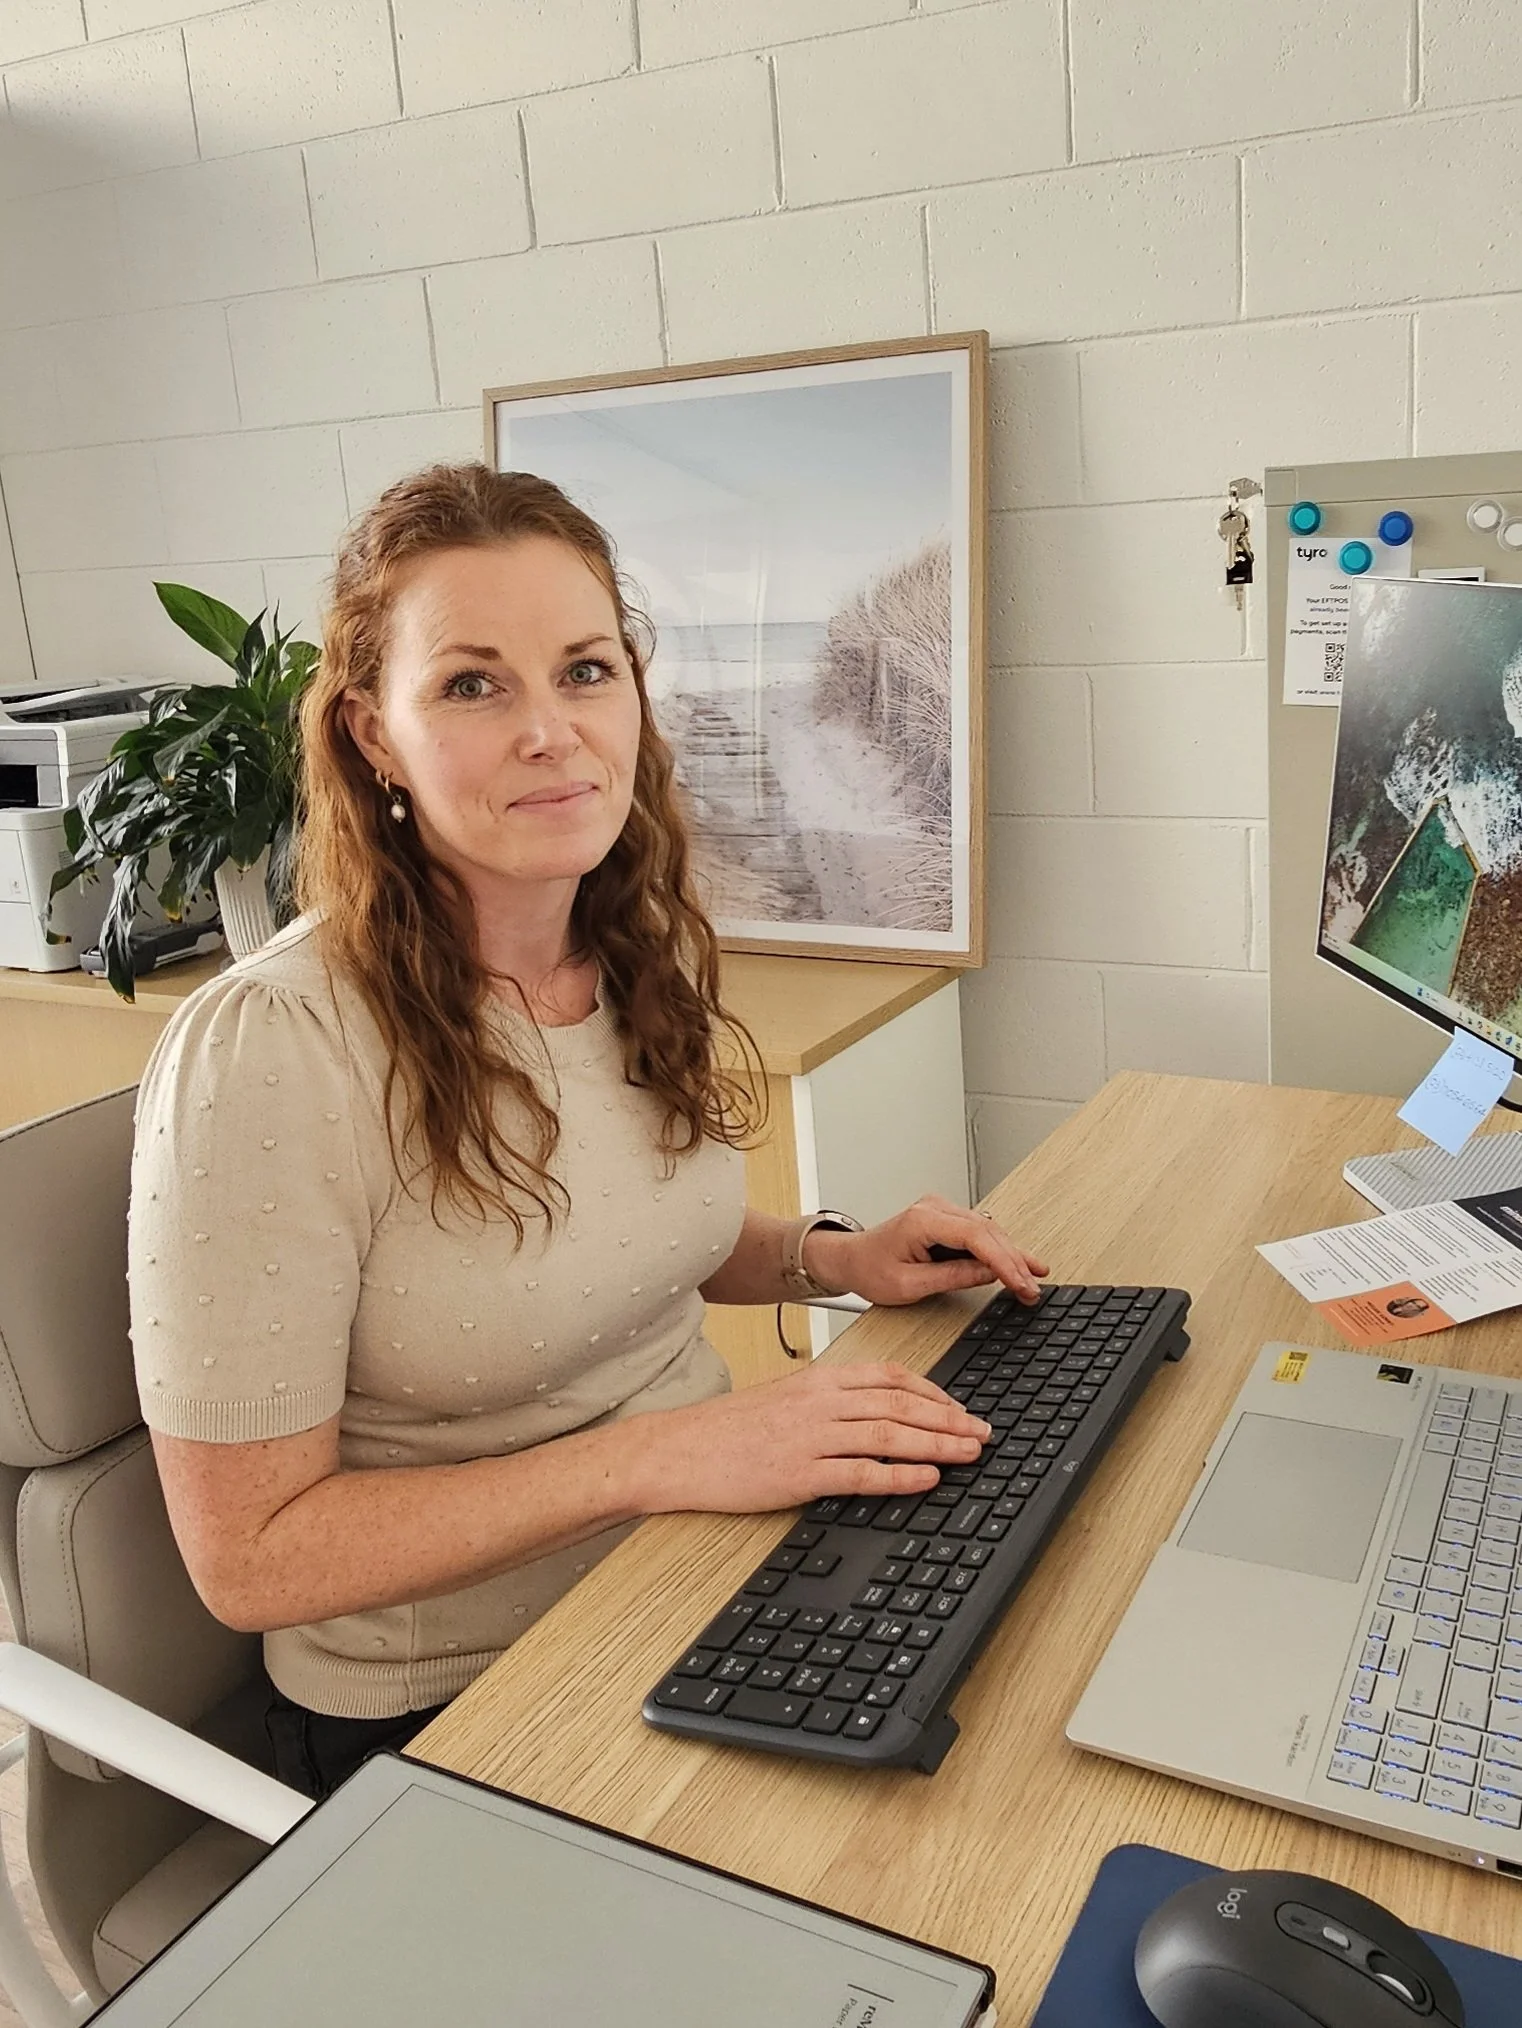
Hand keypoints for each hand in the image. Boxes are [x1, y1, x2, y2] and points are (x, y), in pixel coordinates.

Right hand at [634, 1361, 992, 1513]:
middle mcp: (820, 1402)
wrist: (680, 1449)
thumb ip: (830, 1402)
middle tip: (983, 1433)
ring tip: (969, 1453)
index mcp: (820, 1380)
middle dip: (949, 1419)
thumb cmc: (730, 1428)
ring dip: (936, 1443)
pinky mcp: (798, 1473)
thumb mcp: (786, 1400)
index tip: (960, 1408)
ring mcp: (810, 1437)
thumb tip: (878, 1414)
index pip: (891, 1378)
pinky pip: (858, 1473)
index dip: (934, 1393)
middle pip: (899, 1405)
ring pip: (888, 1434)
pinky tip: (925, 1479)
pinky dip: (897, 1475)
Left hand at [805, 1194, 1048, 1307]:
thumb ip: (952, 1277)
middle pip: (987, 1231)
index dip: (1003, 1261)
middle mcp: (934, 1208)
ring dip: (1011, 1255)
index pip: (975, 1237)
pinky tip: (1019, 1264)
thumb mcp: (909, 1285)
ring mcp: (941, 1211)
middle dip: (1014, 1260)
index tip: (1020, 1282)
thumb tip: (989, 1274)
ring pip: (988, 1231)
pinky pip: (979, 1234)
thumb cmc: (869, 1269)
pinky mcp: (945, 1221)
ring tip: (1034, 1278)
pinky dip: (999, 1251)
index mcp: (922, 1220)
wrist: (851, 1259)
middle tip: (1033, 1287)